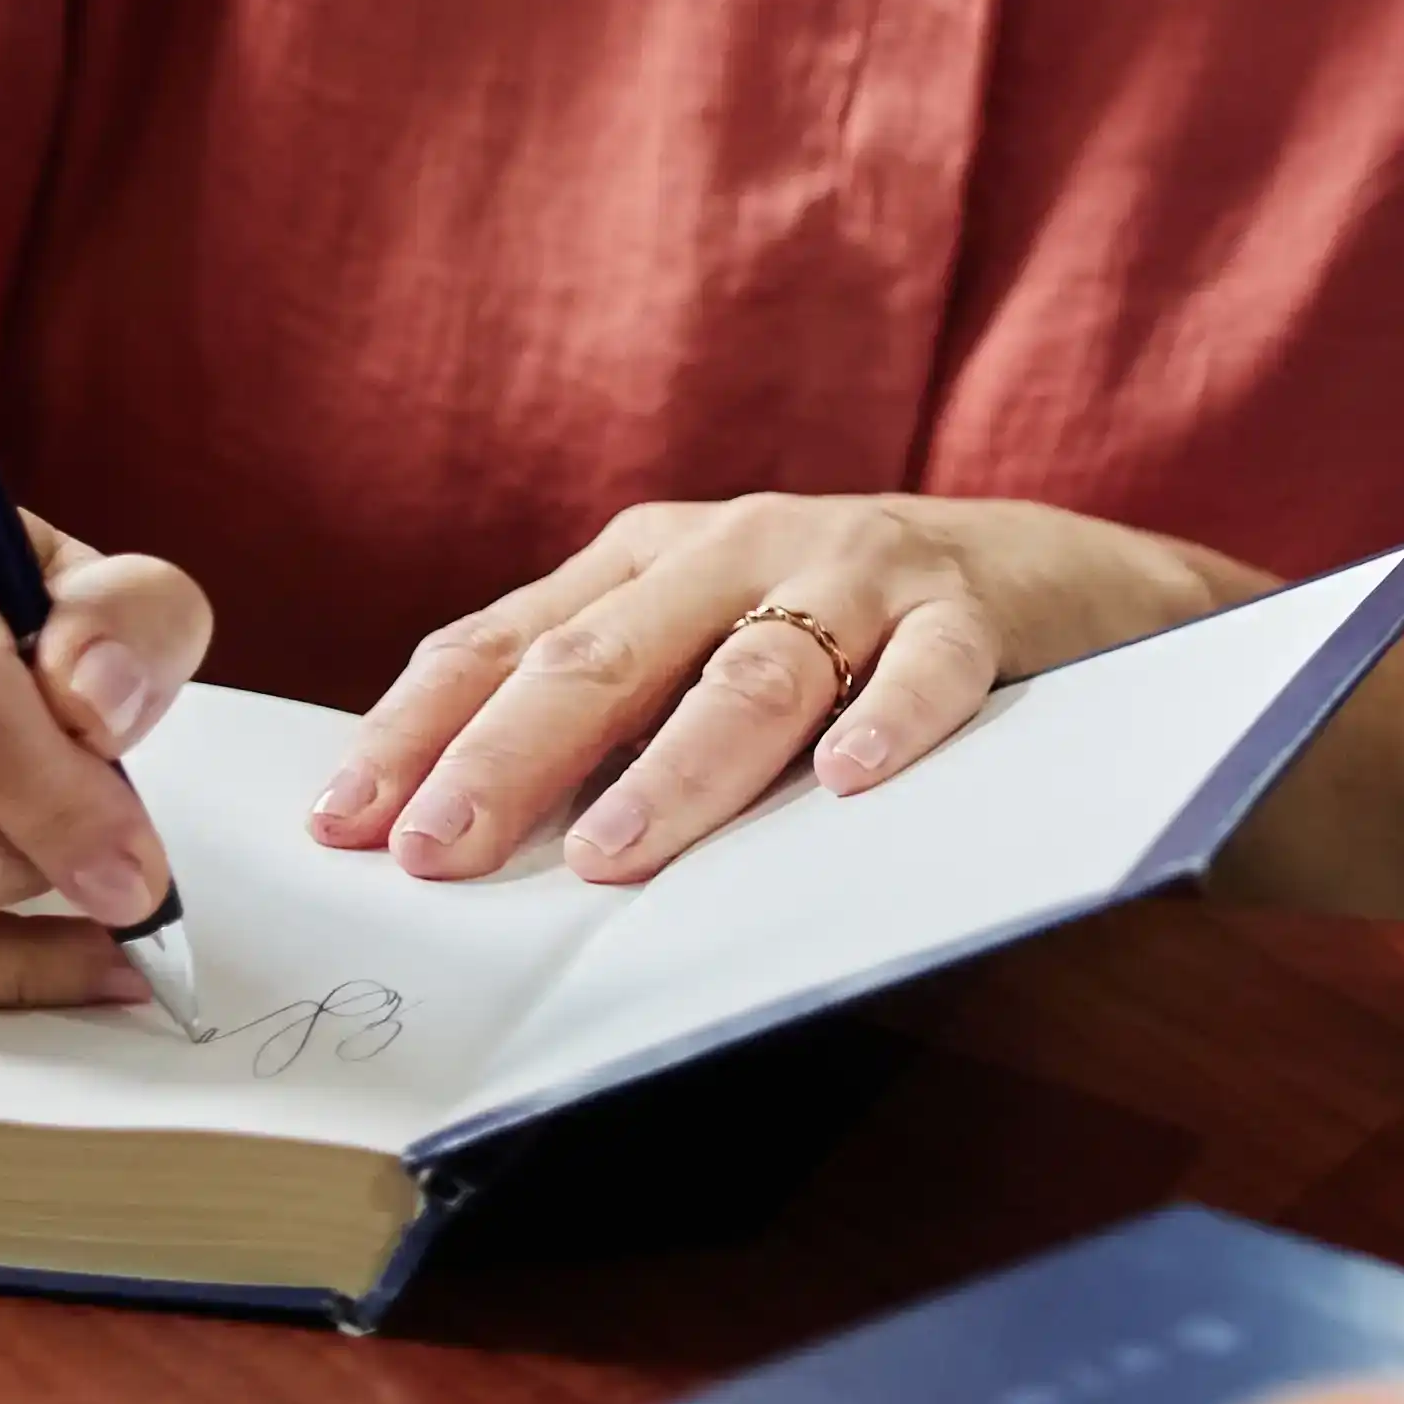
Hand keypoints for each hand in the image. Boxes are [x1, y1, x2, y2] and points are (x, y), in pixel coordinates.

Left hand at [315, 492, 1254, 886]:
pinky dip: (892, 720)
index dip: (419, 732)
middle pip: (606, 658)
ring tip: (611, 853)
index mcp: (652, 561)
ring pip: (754, 673)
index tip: (345, 825)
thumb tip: (447, 831)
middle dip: (509, 760)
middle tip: (439, 852)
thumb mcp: (705, 647)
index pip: (508, 644)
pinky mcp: (976, 612)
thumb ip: (603, 713)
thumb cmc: (847, 635)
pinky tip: (851, 779)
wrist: (1059, 576)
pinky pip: (930, 671)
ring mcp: (863, 573)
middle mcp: (743, 549)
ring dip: (676, 769)